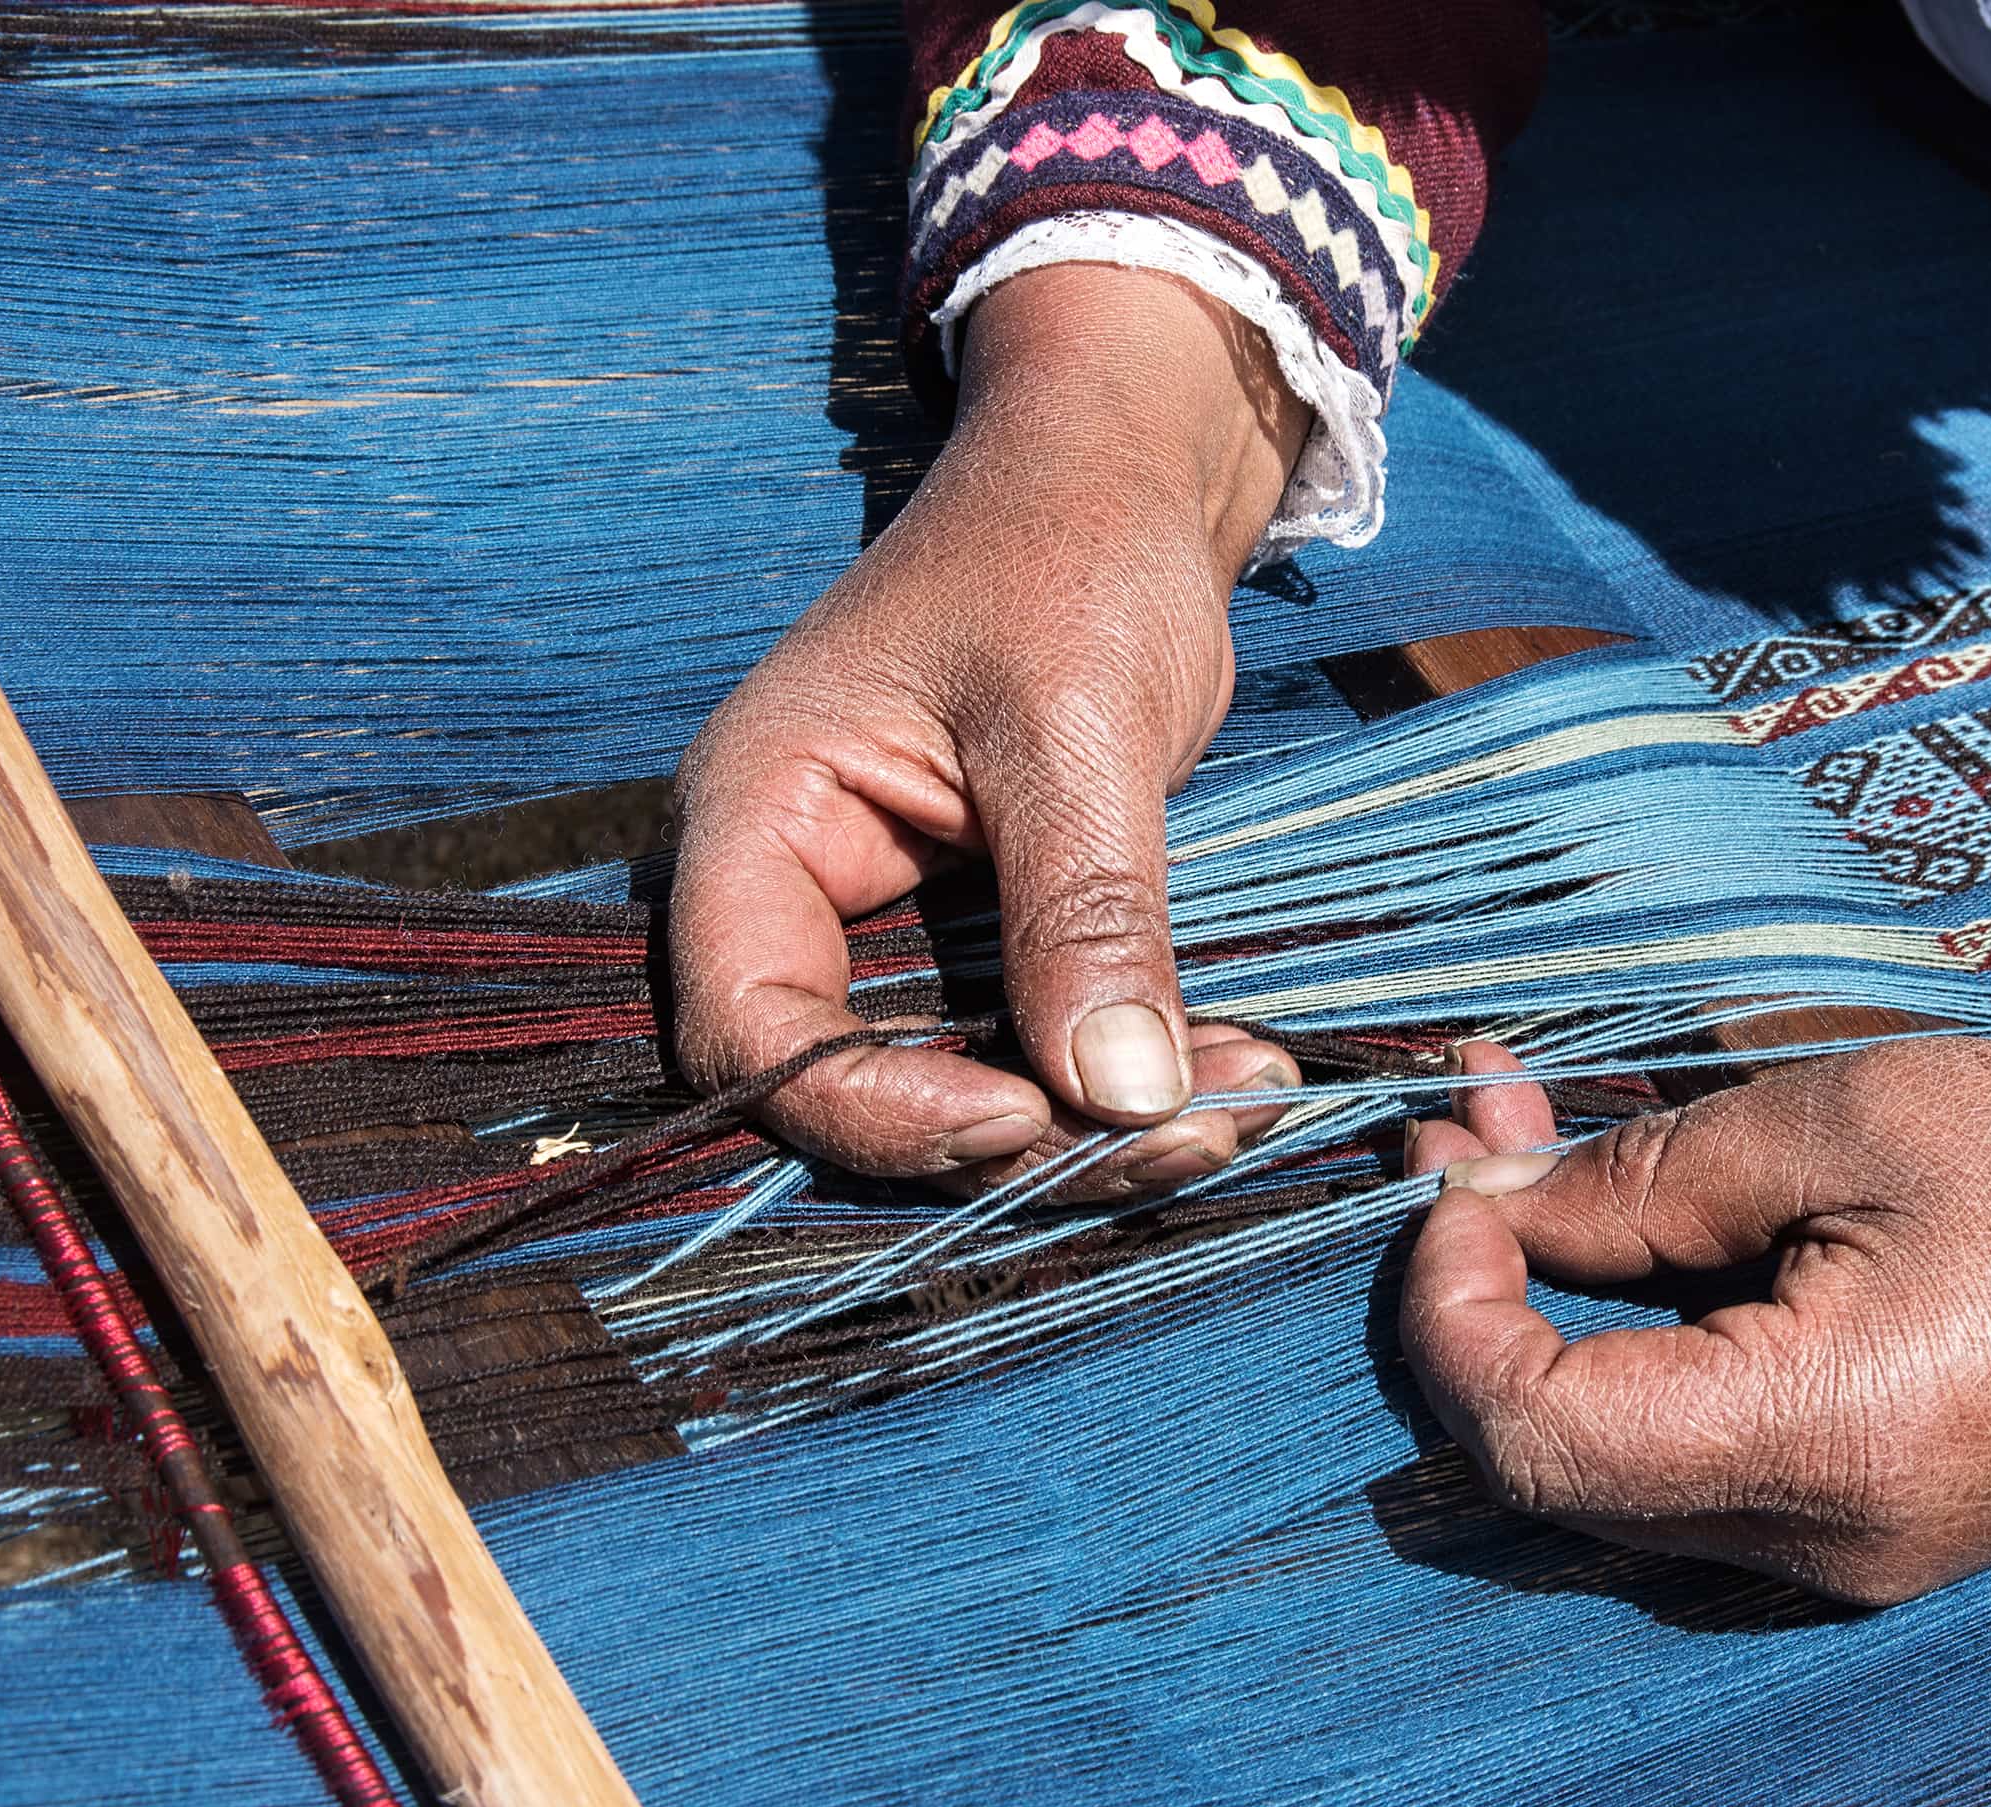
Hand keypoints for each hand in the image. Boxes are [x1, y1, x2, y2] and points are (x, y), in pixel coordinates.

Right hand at [672, 263, 1312, 1194]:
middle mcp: (796, 890)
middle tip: (1179, 1138)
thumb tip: (1121, 1096)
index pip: (753, 1028)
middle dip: (1013, 1141)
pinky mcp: (970, 935)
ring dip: (1089, 1126)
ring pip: (953, 1086)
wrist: (1124, 481)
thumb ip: (1085, 909)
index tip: (1027, 1120)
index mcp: (759, 817)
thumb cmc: (1070, 550)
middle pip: (850, 1088)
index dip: (873, 1108)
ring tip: (1236, 1108)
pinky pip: (1022, 1046)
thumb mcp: (1077, 724)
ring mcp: (884, 920)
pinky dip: (1121, 1076)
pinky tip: (1231, 1069)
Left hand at [1399, 1039, 1990, 1603]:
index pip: (1531, 1434)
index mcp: (1821, 1447)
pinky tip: (1631, 1228)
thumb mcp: (1856, 1121)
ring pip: (1612, 1471)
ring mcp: (1847, 1562)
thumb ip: (1651, 1178)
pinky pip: (1694, 1470)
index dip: (1450, 1310)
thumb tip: (1495, 1209)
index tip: (1455, 1179)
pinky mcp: (1870, 1534)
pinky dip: (1633, 1353)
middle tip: (1470, 1131)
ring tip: (1530, 1151)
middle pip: (1552, 1466)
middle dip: (1482, 1293)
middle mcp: (1820, 1548)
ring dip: (1549, 1315)